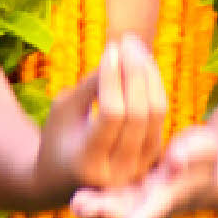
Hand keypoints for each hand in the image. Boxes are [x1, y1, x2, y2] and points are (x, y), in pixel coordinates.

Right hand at [37, 35, 168, 194]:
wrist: (62, 177)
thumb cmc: (57, 137)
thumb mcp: (64, 110)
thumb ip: (90, 87)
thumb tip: (119, 54)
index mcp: (88, 162)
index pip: (111, 114)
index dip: (113, 79)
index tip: (110, 49)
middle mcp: (118, 172)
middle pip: (139, 115)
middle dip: (135, 72)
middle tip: (128, 40)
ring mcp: (139, 168)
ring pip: (156, 115)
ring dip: (149, 76)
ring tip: (136, 48)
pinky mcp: (152, 159)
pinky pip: (159, 117)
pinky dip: (154, 88)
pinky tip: (143, 66)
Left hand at [72, 126, 217, 217]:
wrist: (194, 162)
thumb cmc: (203, 157)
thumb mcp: (204, 148)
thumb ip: (191, 152)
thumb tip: (174, 160)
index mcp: (166, 196)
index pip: (151, 212)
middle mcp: (143, 201)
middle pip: (120, 212)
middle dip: (103, 213)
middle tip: (83, 209)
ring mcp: (128, 193)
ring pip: (106, 204)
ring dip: (90, 206)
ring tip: (76, 203)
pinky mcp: (117, 181)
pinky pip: (100, 190)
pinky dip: (88, 192)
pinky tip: (71, 192)